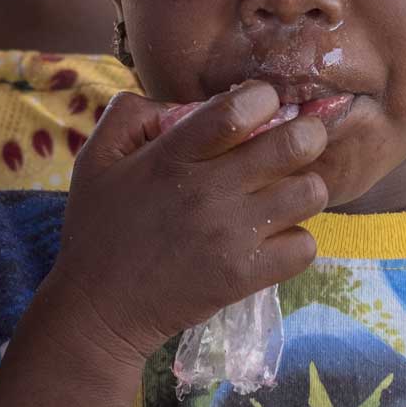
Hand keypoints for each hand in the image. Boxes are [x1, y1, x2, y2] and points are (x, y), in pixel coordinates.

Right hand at [39, 82, 330, 366]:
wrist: (98, 309)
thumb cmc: (98, 228)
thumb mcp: (95, 157)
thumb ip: (132, 114)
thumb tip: (182, 103)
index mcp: (173, 156)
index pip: (238, 110)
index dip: (264, 97)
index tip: (262, 103)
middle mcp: (209, 191)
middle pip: (295, 146)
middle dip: (306, 134)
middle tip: (296, 142)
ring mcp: (231, 236)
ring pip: (310, 193)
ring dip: (303, 188)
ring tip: (282, 193)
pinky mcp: (245, 276)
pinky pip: (304, 246)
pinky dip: (295, 239)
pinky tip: (273, 237)